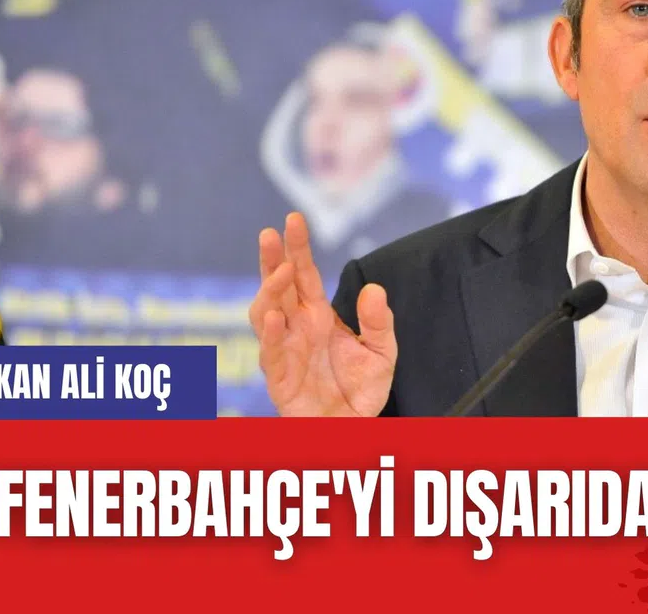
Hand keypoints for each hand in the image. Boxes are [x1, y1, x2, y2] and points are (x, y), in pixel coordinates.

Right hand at [249, 213, 396, 416]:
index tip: (293, 219)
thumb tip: (375, 288)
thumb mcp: (382, 351)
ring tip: (282, 273)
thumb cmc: (362, 387)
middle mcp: (297, 328)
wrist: (354, 428)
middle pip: (278, 286)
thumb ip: (378, 321)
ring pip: (265, 314)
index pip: (304, 274)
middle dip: (273, 259)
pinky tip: (276, 317)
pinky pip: (270, 354)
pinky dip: (271, 335)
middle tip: (271, 233)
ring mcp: (285, 350)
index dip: (297, 247)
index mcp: (318, 315)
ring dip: (269, 292)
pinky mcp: (280, 378)